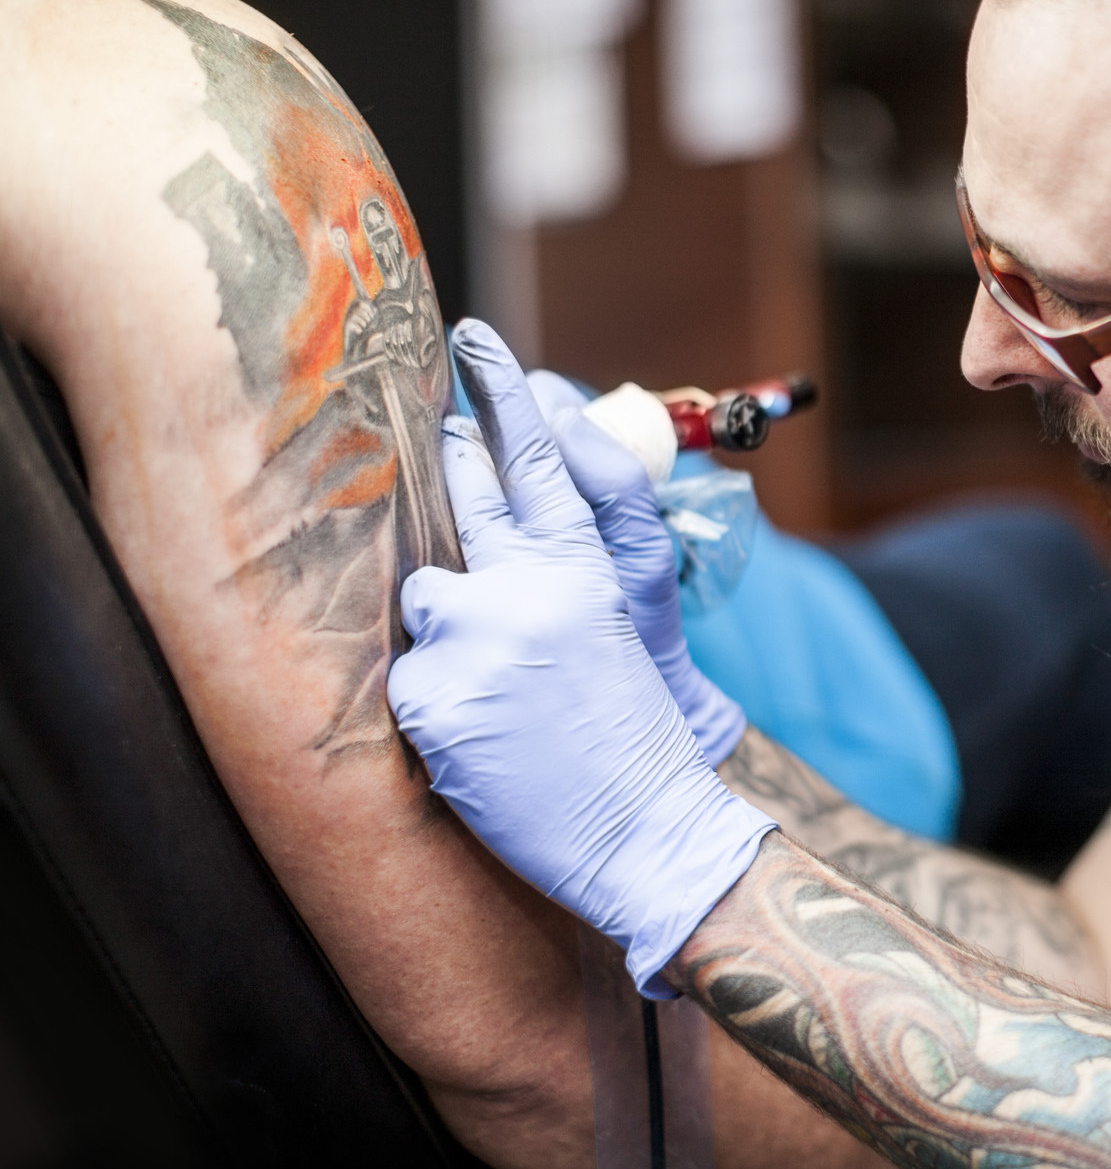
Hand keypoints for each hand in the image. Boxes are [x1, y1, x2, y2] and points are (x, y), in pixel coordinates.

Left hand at [390, 321, 775, 995]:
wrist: (647, 828)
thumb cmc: (632, 732)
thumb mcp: (616, 628)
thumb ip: (563, 568)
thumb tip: (502, 533)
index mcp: (586, 566)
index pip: (540, 457)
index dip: (504, 393)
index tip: (471, 341)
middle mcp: (529, 586)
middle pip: (462, 495)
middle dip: (446, 475)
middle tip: (443, 456)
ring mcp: (477, 637)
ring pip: (420, 593)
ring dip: (445, 628)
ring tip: (495, 686)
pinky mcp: (434, 695)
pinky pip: (404, 676)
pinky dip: (434, 705)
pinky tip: (481, 739)